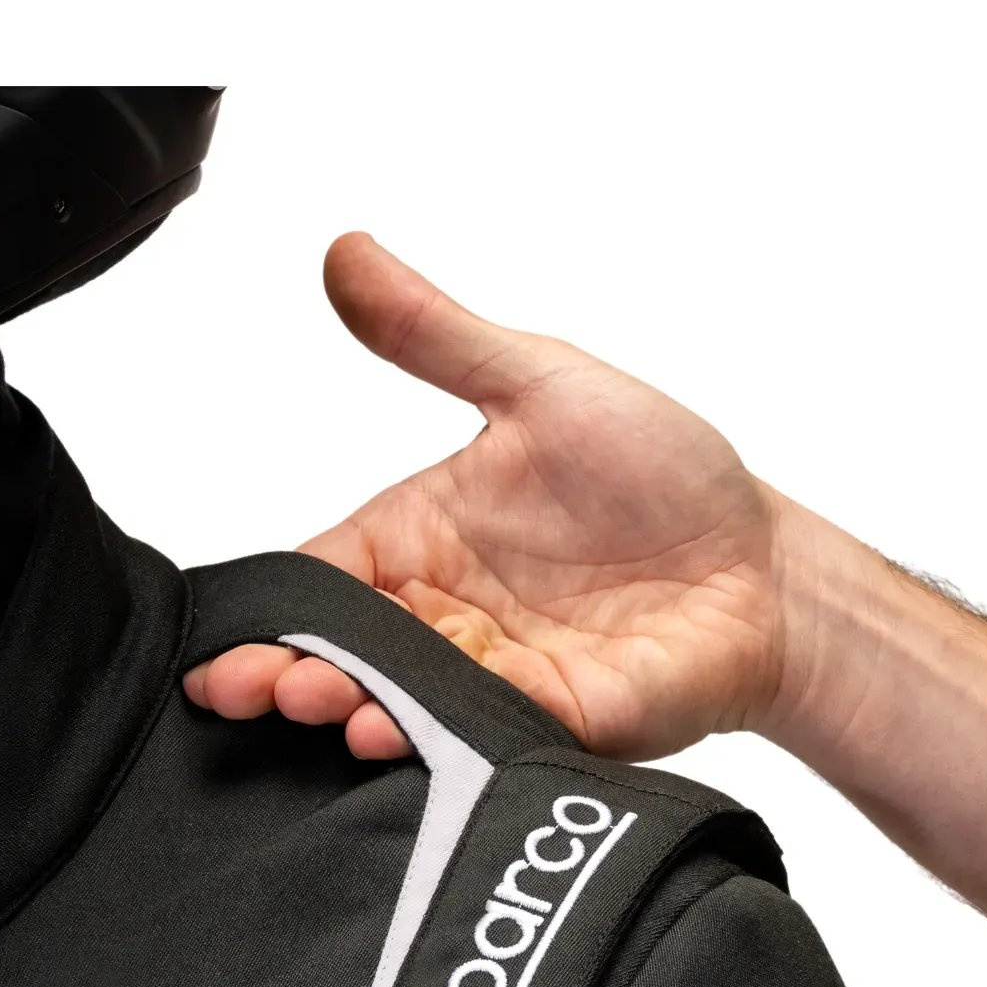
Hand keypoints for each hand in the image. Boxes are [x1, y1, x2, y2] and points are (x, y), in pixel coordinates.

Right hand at [184, 232, 797, 760]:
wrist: (761, 563)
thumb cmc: (659, 473)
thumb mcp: (537, 382)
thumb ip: (435, 333)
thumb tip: (345, 252)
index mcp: (418, 541)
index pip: (322, 580)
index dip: (270, 615)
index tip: (224, 644)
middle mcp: (442, 618)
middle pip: (343, 653)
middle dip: (291, 674)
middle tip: (256, 684)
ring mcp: (493, 678)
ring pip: (404, 703)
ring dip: (354, 709)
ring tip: (322, 702)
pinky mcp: (552, 722)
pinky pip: (486, 731)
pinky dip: (439, 734)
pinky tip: (397, 730)